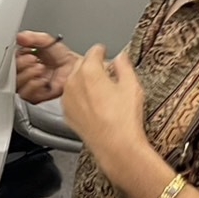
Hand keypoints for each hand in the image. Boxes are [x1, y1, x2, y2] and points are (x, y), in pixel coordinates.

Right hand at [14, 31, 80, 102]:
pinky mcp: (36, 96)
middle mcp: (25, 73)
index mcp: (24, 60)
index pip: (11, 59)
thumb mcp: (47, 41)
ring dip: (28, 75)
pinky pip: (26, 94)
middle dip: (21, 64)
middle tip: (33, 59)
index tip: (26, 50)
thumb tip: (20, 37)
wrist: (77, 70)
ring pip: (17, 84)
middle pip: (11, 72)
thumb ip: (33, 38)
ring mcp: (30, 85)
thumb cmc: (64, 57)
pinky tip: (43, 79)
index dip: (16, 56)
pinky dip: (34, 86)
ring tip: (40, 68)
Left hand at [60, 46, 146, 167]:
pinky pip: (71, 97)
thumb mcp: (131, 86)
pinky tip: (92, 104)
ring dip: (84, 80)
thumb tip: (121, 56)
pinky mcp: (66, 113)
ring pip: (73, 81)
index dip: (102, 50)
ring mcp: (67, 98)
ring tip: (99, 89)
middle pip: (81, 64)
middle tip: (105, 72)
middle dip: (92, 65)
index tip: (105, 52)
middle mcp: (73, 82)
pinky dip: (79, 96)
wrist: (115, 146)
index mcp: (89, 71)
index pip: (94, 51)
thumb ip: (124, 66)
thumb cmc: (125, 118)